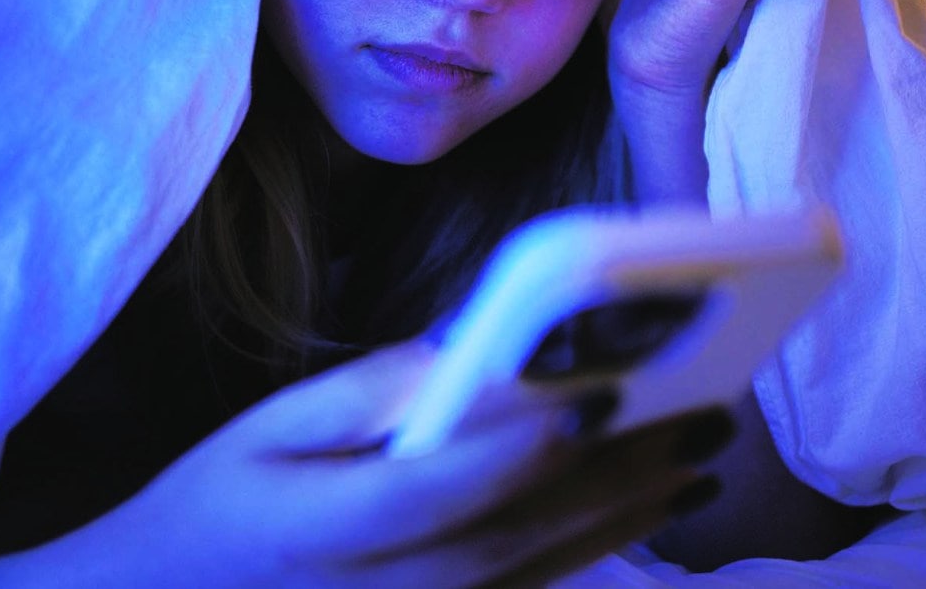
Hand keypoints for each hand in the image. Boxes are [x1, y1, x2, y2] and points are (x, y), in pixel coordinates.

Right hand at [0, 341, 735, 588]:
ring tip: (702, 456)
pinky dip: (597, 550)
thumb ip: (362, 397)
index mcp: (327, 526)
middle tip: (704, 413)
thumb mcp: (266, 430)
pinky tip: (649, 509)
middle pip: (519, 534)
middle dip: (619, 476)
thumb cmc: (221, 500)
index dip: (521, 447)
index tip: (598, 391)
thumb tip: (455, 358)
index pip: (439, 490)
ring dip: (631, 516)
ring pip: (540, 571)